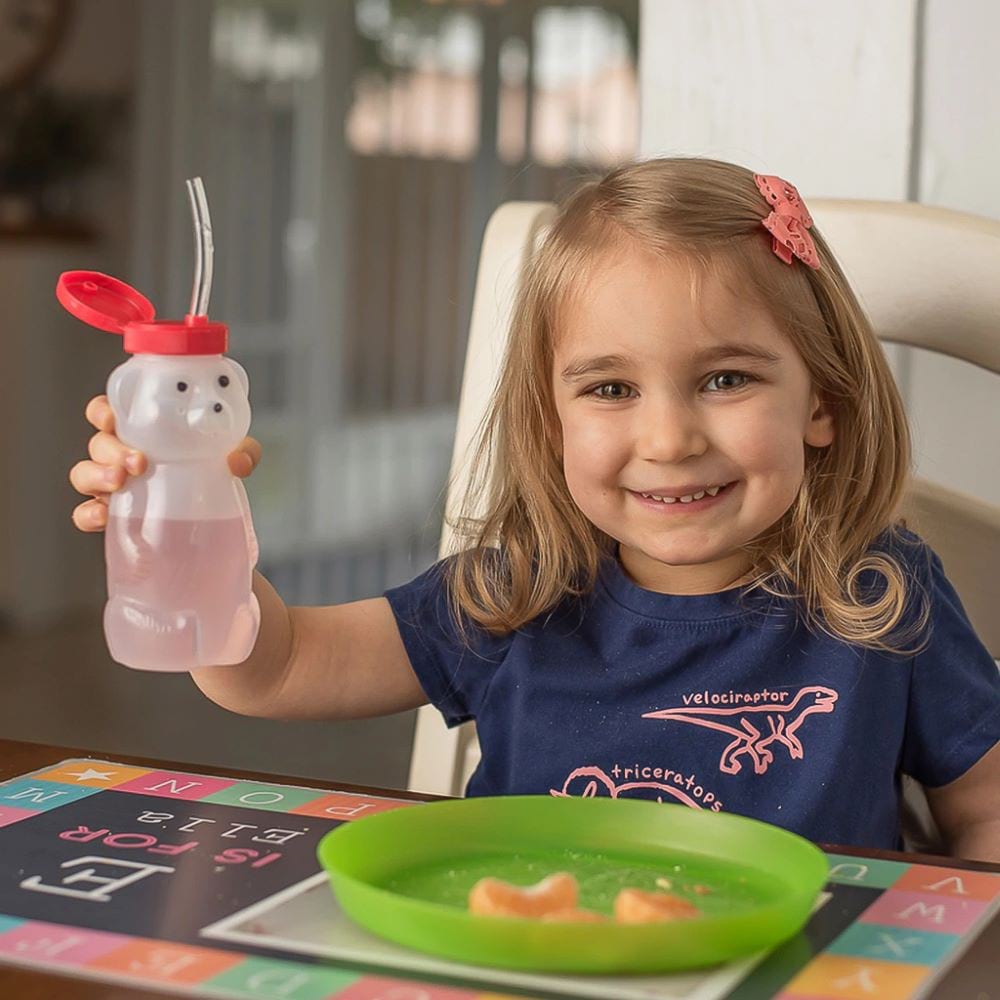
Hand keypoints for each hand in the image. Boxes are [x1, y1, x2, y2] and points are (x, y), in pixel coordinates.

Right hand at [69, 394, 261, 532]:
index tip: (112, 418)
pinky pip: (84, 514)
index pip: (107, 412)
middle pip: (98, 443)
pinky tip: (104, 516)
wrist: (216, 521)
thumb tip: (237, 462)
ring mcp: (112, 487)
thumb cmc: (215, 473)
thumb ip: (244, 452)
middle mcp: (120, 455)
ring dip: (96, 475)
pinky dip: (88, 514)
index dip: (102, 411)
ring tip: (120, 482)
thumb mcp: (235, 457)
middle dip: (112, 450)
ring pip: (83, 474)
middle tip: (139, 462)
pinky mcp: (112, 518)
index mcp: (142, 432)